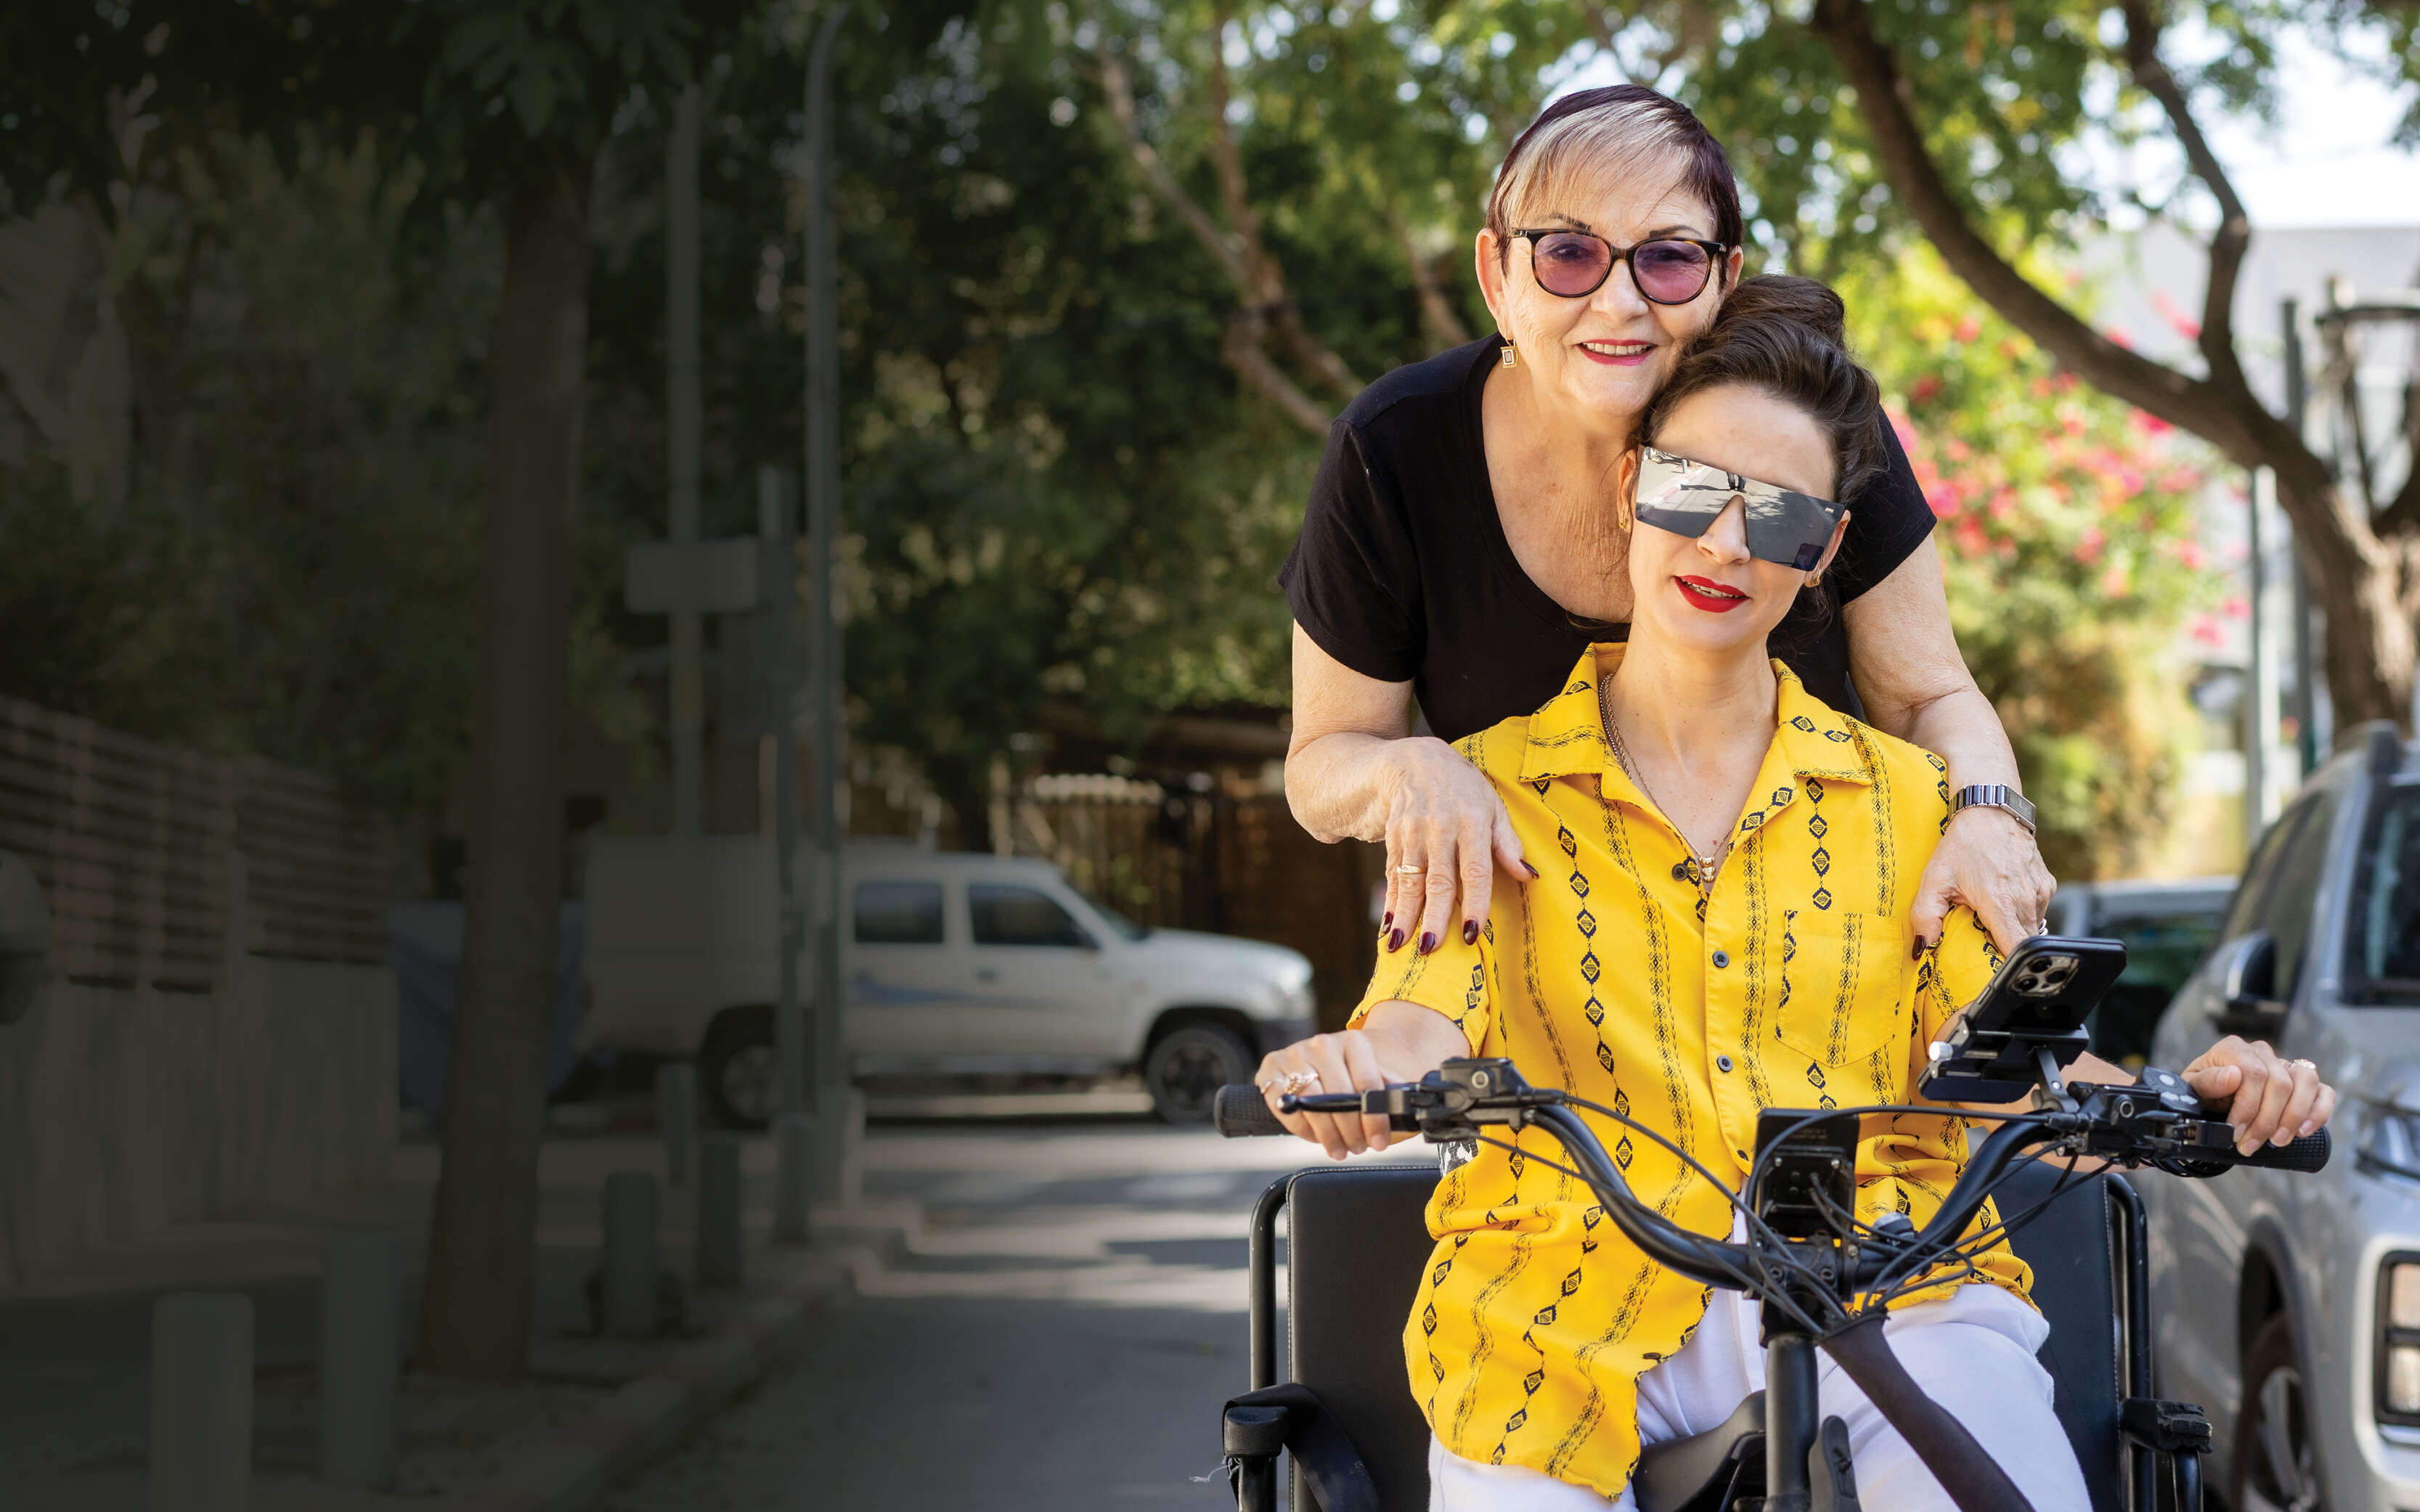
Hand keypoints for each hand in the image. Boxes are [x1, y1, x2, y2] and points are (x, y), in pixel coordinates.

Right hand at [1257, 1030, 1421, 1158]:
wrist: (1329, 1057)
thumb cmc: (1356, 1073)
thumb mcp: (1379, 1076)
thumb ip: (1390, 1088)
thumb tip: (1398, 1103)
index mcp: (1353, 1042)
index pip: (1367, 1085)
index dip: (1375, 1118)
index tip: (1379, 1141)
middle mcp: (1322, 1044)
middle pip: (1338, 1096)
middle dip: (1350, 1131)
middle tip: (1358, 1148)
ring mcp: (1294, 1054)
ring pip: (1310, 1103)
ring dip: (1327, 1134)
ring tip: (1339, 1149)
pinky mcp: (1270, 1068)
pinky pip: (1284, 1106)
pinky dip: (1300, 1127)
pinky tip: (1315, 1136)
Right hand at [1381, 737, 1532, 958]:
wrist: (1415, 761)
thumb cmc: (1464, 790)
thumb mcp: (1492, 806)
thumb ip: (1508, 843)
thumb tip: (1528, 876)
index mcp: (1472, 821)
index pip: (1475, 869)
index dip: (1474, 902)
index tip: (1471, 931)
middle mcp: (1440, 827)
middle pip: (1438, 879)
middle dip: (1433, 916)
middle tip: (1430, 948)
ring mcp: (1413, 832)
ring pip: (1410, 880)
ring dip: (1405, 915)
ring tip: (1401, 947)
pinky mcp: (1393, 837)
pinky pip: (1392, 874)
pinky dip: (1390, 902)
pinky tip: (1388, 927)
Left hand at [1909, 805, 2054, 955]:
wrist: (1991, 810)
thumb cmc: (1963, 844)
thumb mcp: (1934, 878)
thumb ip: (1925, 915)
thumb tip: (1923, 946)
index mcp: (2000, 903)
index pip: (2014, 950)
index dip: (2004, 966)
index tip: (1990, 972)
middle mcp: (2026, 900)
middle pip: (2022, 943)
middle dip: (2005, 950)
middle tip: (1983, 944)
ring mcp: (2040, 892)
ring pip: (2031, 928)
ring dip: (2013, 930)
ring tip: (1991, 918)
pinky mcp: (2047, 886)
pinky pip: (2037, 912)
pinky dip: (2021, 914)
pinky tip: (2003, 902)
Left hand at [2181, 1036, 2336, 1154]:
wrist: (2211, 1102)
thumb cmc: (2202, 1093)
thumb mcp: (2193, 1089)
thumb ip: (2207, 1081)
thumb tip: (2232, 1075)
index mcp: (2234, 1049)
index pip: (2253, 1073)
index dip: (2247, 1107)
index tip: (2236, 1132)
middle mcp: (2263, 1053)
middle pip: (2280, 1083)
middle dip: (2266, 1121)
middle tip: (2250, 1145)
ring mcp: (2286, 1066)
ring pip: (2306, 1081)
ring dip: (2294, 1116)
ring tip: (2277, 1141)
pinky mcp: (2303, 1084)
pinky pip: (2324, 1092)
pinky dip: (2319, 1112)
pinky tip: (2303, 1131)